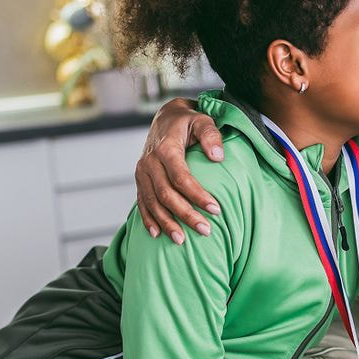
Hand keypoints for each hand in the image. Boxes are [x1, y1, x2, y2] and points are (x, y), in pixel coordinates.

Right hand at [135, 98, 225, 243]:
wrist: (164, 118)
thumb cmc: (188, 122)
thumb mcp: (202, 121)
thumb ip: (211, 136)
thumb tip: (218, 157)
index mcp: (166, 149)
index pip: (181, 177)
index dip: (198, 195)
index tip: (216, 210)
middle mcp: (150, 162)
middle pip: (166, 194)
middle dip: (185, 215)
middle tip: (205, 231)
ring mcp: (142, 172)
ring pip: (153, 202)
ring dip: (167, 223)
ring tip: (182, 241)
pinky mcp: (140, 180)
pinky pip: (142, 202)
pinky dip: (148, 219)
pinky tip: (157, 234)